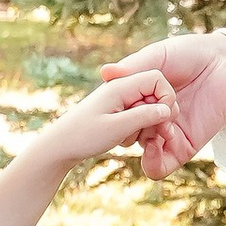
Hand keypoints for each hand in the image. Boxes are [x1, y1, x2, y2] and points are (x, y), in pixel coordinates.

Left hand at [41, 73, 186, 172]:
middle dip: (156, 114)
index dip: (166, 98)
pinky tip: (124, 139)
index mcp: (121, 86)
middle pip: (155, 93)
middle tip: (141, 133)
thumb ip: (144, 116)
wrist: (59, 145)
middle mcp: (121, 88)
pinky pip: (139, 115)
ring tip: (127, 137)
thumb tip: (167, 110)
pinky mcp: (117, 110)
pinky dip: (138, 127)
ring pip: (148, 106)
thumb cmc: (84, 136)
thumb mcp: (117, 128)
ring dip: (147, 124)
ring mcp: (119, 99)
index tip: (160, 119)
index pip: (157, 79)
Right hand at [102, 31, 225, 177]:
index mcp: (140, 100)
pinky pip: (160, 168)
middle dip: (133, 126)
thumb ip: (132, 67)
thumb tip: (104, 72)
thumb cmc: (190, 54)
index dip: (117, 111)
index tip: (126, 97)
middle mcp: (150, 119)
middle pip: (128, 136)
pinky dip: (151, 162)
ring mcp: (166, 135)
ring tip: (157, 123)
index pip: (117, 116)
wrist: (224, 63)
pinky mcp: (183, 147)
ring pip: (142, 152)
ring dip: (144, 140)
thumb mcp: (157, 57)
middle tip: (146, 108)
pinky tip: (154, 144)